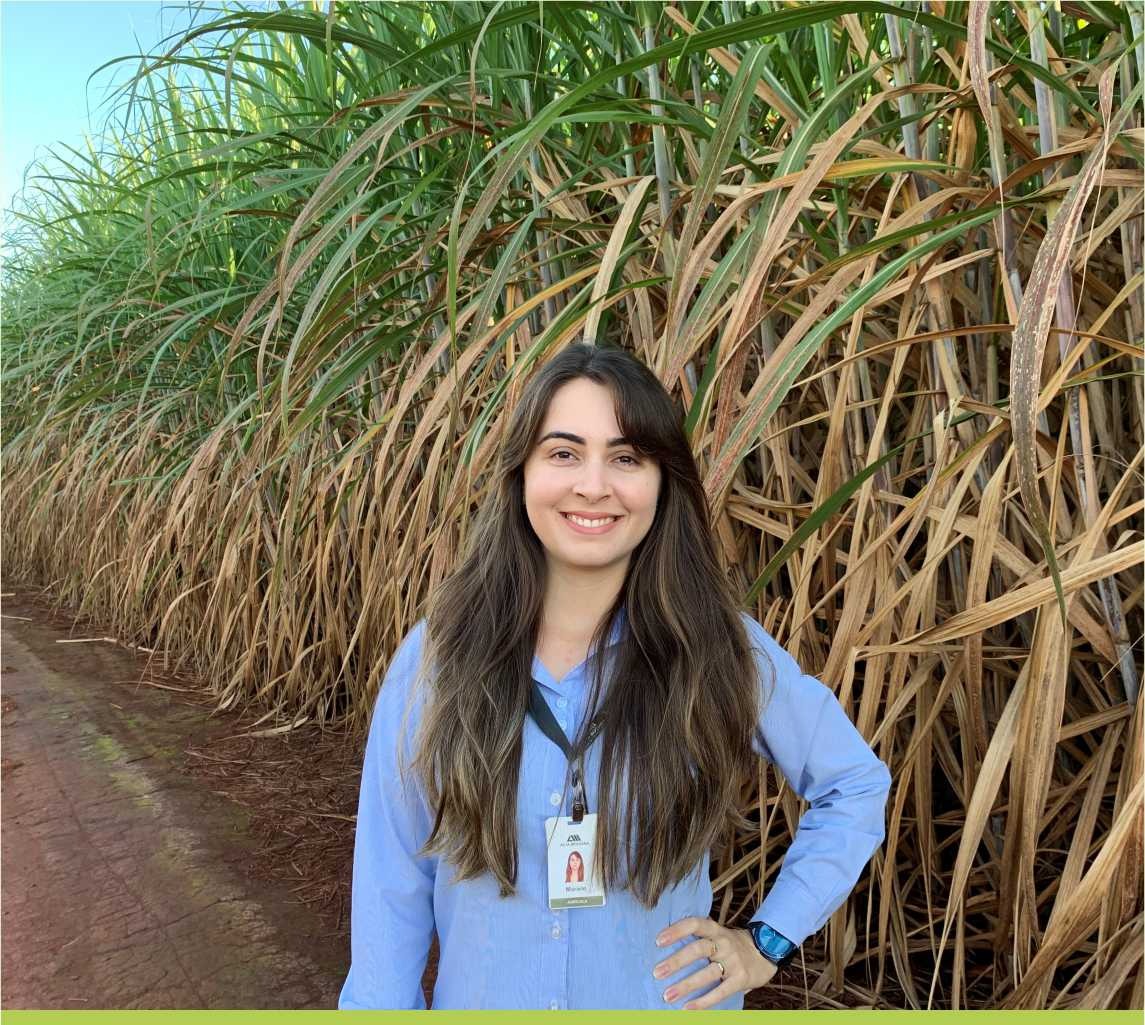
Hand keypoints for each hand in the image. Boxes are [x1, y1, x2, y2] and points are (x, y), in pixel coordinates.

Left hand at [652, 916, 777, 1009]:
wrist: (765, 952)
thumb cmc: (731, 944)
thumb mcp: (718, 934)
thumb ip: (699, 938)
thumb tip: (665, 946)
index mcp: (716, 929)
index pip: (694, 924)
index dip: (676, 930)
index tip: (658, 940)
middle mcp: (724, 943)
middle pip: (698, 950)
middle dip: (676, 962)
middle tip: (657, 972)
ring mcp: (733, 961)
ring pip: (707, 973)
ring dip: (685, 986)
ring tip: (667, 996)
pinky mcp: (741, 979)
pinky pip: (720, 992)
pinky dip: (703, 1001)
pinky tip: (687, 1008)